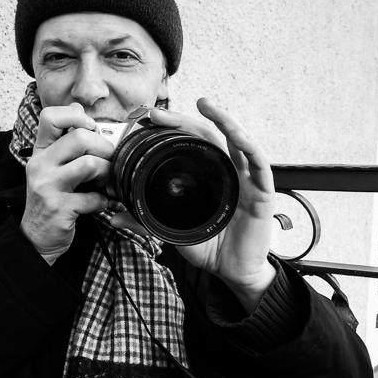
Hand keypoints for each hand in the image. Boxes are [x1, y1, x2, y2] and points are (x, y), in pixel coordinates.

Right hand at [20, 103, 113, 262]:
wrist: (36, 237)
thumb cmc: (51, 198)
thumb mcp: (52, 166)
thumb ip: (65, 140)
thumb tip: (78, 107)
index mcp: (40, 151)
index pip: (50, 116)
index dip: (76, 116)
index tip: (90, 129)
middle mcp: (40, 165)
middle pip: (80, 137)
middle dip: (104, 148)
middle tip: (108, 161)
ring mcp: (48, 186)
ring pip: (90, 164)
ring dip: (107, 173)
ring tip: (105, 182)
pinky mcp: (59, 208)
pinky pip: (93, 198)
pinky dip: (103, 202)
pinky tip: (99, 204)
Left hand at [109, 99, 275, 311]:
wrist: (233, 272)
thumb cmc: (209, 246)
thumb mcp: (172, 230)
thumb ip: (145, 221)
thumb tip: (114, 216)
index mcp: (207, 176)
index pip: (189, 144)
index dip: (172, 129)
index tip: (148, 119)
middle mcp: (227, 171)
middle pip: (208, 137)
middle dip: (185, 121)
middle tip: (161, 112)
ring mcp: (246, 180)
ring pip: (237, 141)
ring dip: (223, 121)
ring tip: (206, 106)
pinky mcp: (263, 193)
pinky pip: (259, 165)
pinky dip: (250, 148)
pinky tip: (238, 136)